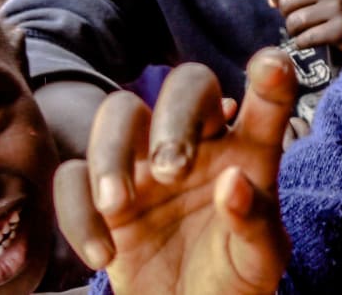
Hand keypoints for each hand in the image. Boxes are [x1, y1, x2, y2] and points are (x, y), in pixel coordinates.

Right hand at [53, 50, 297, 294]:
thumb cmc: (234, 279)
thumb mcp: (260, 260)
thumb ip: (255, 224)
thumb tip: (234, 183)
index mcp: (247, 152)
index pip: (265, 102)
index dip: (270, 78)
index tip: (270, 67)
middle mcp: (198, 145)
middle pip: (184, 86)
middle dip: (174, 116)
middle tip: (171, 170)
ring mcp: (145, 166)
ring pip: (118, 113)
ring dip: (111, 152)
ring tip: (117, 204)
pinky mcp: (101, 198)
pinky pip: (72, 178)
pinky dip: (78, 213)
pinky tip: (104, 255)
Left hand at [269, 0, 341, 53]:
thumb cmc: (334, 8)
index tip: (274, 3)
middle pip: (287, 1)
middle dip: (286, 15)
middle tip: (296, 19)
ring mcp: (338, 8)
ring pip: (295, 21)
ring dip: (294, 31)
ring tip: (303, 31)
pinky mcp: (341, 29)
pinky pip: (306, 38)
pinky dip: (301, 43)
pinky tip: (309, 41)